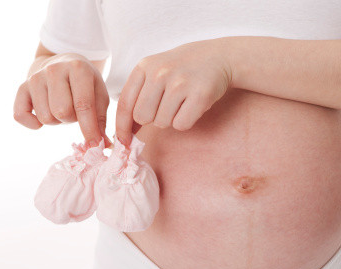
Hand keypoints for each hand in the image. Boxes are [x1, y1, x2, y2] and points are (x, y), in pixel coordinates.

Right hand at [13, 53, 110, 146]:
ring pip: (46, 117)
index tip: (95, 145)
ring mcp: (35, 77)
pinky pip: (21, 115)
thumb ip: (101, 119)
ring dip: (57, 120)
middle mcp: (54, 69)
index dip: (90, 129)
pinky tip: (44, 114)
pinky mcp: (22, 87)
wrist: (63, 65)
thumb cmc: (86, 85)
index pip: (83, 105)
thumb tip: (103, 144)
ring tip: (62, 107)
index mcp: (78, 68)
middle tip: (75, 111)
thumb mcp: (99, 95)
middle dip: (71, 119)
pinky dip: (33, 123)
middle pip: (62, 112)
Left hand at [116, 38, 232, 145]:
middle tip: (167, 107)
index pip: (125, 104)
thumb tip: (126, 131)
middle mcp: (160, 73)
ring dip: (171, 119)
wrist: (218, 56)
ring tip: (182, 102)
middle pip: (142, 117)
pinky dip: (186, 121)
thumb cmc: (183, 69)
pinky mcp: (200, 95)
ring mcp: (180, 83)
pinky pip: (181, 125)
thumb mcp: (155, 72)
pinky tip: (192, 106)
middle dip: (153, 119)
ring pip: (162, 123)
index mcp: (144, 66)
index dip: (122, 126)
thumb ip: (138, 96)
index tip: (123, 141)